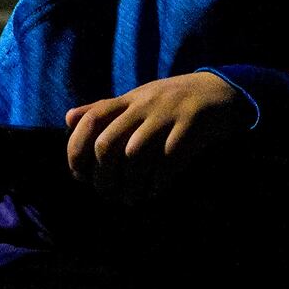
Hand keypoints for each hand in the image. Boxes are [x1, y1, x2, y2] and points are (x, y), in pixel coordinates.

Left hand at [60, 71, 246, 202]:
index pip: (91, 119)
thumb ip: (105, 110)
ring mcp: (168, 114)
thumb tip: (68, 118)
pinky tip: (155, 192)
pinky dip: (157, 182)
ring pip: (135, 155)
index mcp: (130, 99)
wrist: (220, 90)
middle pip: (107, 143)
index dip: (77, 149)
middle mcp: (144, 105)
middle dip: (103, 176)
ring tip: (132, 198)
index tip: (79, 174)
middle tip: (108, 193)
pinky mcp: (191, 126)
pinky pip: (167, 160)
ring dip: (130, 185)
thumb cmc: (172, 101)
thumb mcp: (138, 99)